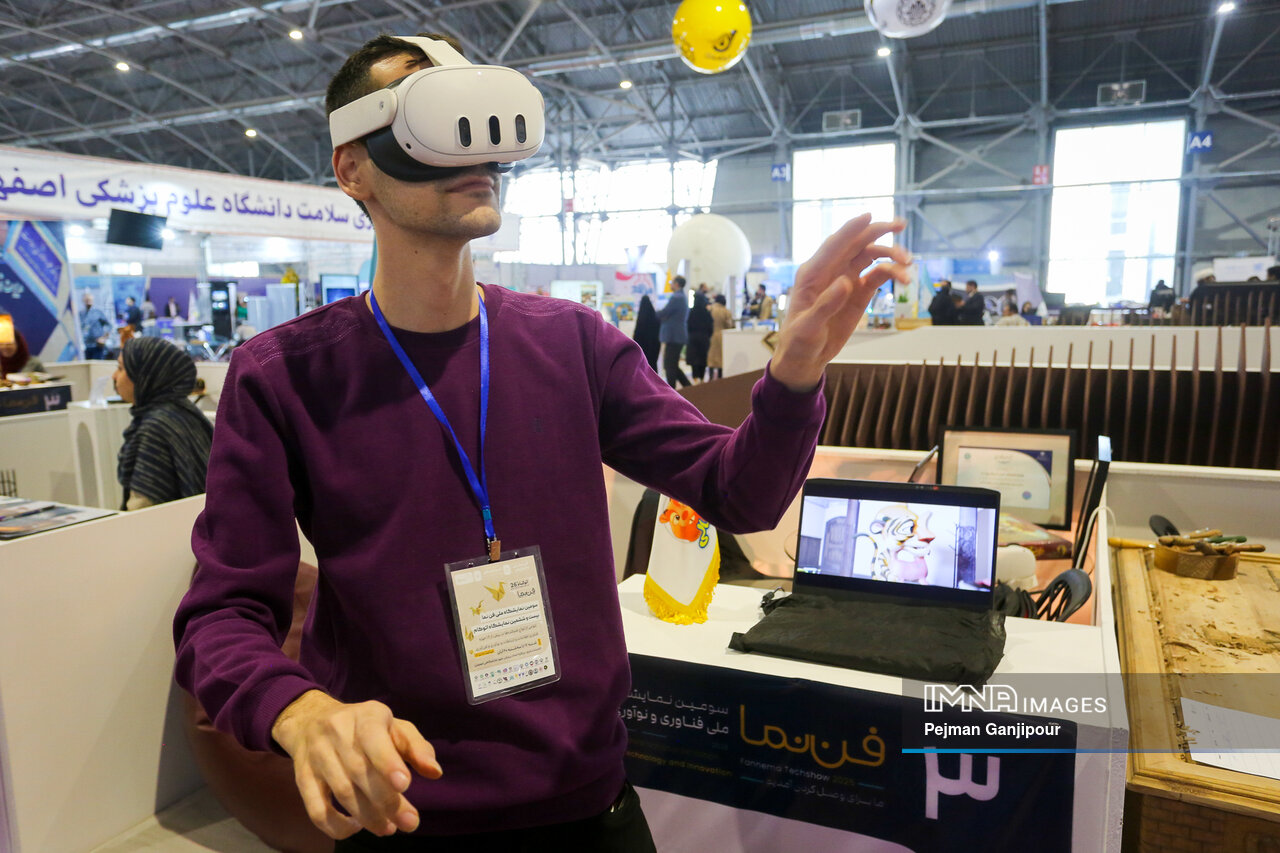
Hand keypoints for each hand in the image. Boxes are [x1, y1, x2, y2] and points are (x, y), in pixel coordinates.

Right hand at [271, 690, 442, 838]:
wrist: (311, 720)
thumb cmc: (366, 727)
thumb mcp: (394, 726)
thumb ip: (417, 747)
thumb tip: (435, 772)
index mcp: (365, 716)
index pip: (373, 737)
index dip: (387, 762)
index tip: (405, 785)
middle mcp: (337, 732)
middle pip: (359, 771)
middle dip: (386, 802)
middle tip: (409, 823)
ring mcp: (317, 756)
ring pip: (341, 792)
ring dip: (368, 817)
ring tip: (388, 828)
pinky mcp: (302, 778)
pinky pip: (316, 809)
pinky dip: (336, 825)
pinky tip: (356, 827)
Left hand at [769, 215, 911, 391]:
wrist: (805, 357)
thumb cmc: (799, 341)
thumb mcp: (808, 328)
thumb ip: (825, 305)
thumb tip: (846, 282)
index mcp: (813, 273)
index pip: (834, 245)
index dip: (851, 229)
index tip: (869, 215)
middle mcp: (831, 270)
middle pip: (856, 243)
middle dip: (878, 231)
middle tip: (900, 225)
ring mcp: (846, 279)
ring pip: (871, 256)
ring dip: (890, 255)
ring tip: (908, 264)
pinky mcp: (858, 292)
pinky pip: (878, 275)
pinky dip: (892, 273)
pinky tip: (904, 279)